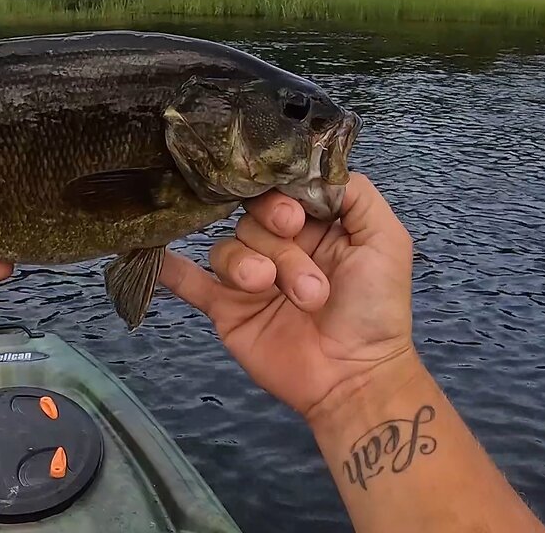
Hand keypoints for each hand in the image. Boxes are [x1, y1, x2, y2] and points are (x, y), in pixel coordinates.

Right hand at [160, 172, 415, 419]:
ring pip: (226, 248)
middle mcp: (278, 246)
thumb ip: (356, 193)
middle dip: (276, 244)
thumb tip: (311, 166)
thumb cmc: (376, 309)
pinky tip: (158, 258)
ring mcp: (249, 277)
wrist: (354, 378)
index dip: (281, 199)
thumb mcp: (386, 240)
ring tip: (271, 291)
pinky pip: (189, 281)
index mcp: (313, 226)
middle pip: (252, 218)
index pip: (280, 191)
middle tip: (300, 276)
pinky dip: (172, 269)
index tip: (295, 219)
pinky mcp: (224, 307)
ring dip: (248, 267)